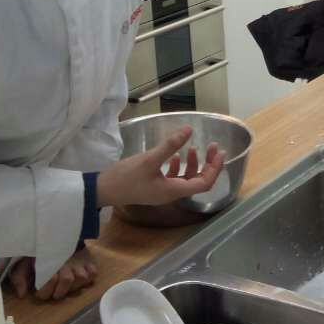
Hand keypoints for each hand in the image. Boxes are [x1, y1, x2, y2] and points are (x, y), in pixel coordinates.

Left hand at [8, 250, 98, 300]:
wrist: (57, 234)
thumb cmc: (40, 252)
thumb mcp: (25, 262)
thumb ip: (20, 277)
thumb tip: (21, 294)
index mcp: (49, 262)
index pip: (50, 281)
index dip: (44, 291)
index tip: (39, 291)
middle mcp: (66, 262)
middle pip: (67, 280)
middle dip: (59, 290)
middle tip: (54, 290)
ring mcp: (80, 262)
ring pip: (82, 278)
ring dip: (74, 285)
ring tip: (67, 284)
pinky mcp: (89, 261)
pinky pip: (94, 273)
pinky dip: (89, 277)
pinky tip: (80, 276)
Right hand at [96, 126, 225, 209]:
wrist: (103, 190)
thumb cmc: (126, 177)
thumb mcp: (150, 159)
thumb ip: (170, 145)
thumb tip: (189, 129)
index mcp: (174, 190)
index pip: (204, 183)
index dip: (215, 168)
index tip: (220, 152)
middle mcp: (172, 194)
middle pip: (198, 181)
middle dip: (207, 164)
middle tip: (212, 146)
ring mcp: (163, 191)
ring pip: (186, 179)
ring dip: (192, 164)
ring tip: (191, 147)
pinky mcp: (154, 187)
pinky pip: (173, 178)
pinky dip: (178, 166)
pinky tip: (174, 155)